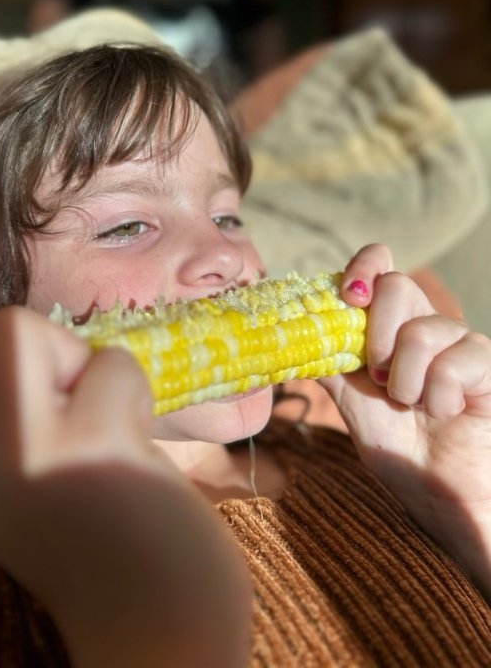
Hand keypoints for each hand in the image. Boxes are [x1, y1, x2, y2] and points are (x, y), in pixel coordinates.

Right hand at [0, 286, 250, 666]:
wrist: (156, 620)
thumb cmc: (90, 530)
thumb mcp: (6, 479)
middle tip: (28, 367)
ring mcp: (19, 458)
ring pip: (15, 328)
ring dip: (70, 352)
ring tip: (92, 410)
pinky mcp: (89, 452)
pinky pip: (108, 364)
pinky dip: (130, 386)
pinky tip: (133, 445)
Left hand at [321, 244, 490, 598]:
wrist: (440, 492)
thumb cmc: (399, 445)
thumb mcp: (350, 401)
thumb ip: (327, 363)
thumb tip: (288, 336)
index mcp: (387, 325)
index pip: (381, 265)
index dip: (364, 266)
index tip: (349, 294)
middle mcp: (422, 323)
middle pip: (397, 286)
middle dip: (376, 336)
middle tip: (377, 378)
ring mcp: (458, 341)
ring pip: (422, 330)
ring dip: (405, 380)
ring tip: (412, 405)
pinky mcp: (486, 362)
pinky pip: (454, 362)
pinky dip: (438, 396)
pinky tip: (444, 413)